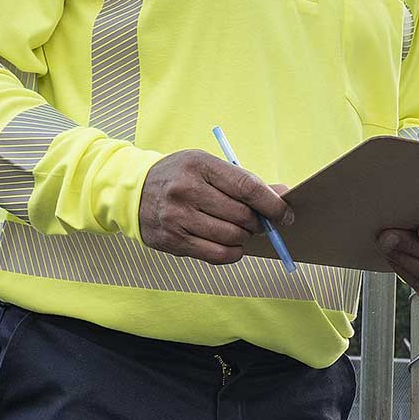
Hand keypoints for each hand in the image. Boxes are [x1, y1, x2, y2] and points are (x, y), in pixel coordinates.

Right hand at [138, 150, 292, 264]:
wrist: (132, 190)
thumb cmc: (180, 177)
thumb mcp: (207, 167)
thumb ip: (244, 181)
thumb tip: (283, 193)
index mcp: (199, 165)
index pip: (247, 187)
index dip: (272, 204)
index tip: (286, 214)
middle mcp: (186, 190)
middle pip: (241, 215)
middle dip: (258, 222)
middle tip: (258, 222)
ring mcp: (177, 217)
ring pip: (231, 236)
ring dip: (244, 237)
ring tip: (240, 231)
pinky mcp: (173, 240)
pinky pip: (217, 254)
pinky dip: (233, 252)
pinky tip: (232, 245)